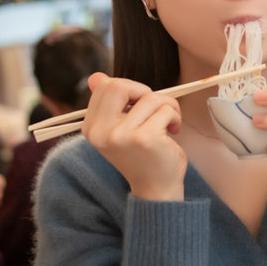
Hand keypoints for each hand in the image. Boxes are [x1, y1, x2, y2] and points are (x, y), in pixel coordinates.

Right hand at [81, 72, 186, 201]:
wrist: (156, 189)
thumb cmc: (143, 155)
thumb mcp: (120, 128)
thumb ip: (109, 102)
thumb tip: (96, 76)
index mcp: (91, 127)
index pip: (105, 86)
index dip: (130, 90)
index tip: (140, 106)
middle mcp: (100, 132)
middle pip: (120, 85)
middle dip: (145, 92)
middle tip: (155, 109)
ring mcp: (120, 135)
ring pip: (149, 97)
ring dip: (167, 106)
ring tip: (167, 124)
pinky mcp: (143, 138)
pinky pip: (165, 110)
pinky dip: (175, 117)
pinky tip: (172, 132)